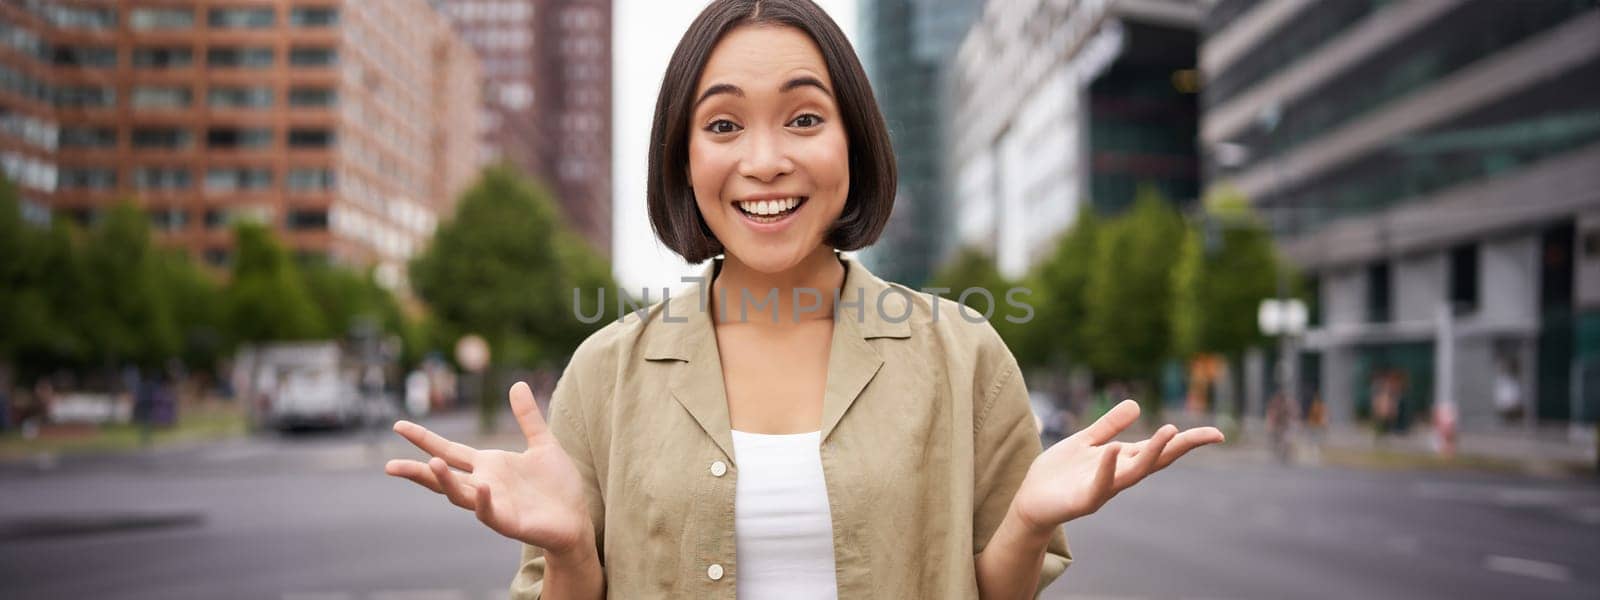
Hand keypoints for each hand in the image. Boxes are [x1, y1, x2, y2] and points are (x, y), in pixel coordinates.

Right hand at [385, 382, 591, 554]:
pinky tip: (483, 487)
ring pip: (461, 495)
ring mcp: (494, 505)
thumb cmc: (557, 485)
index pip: (449, 450)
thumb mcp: (542, 443)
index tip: (398, 425)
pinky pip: (491, 513)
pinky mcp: (509, 522)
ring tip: (432, 463)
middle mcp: (485, 485)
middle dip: (417, 472)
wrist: (577, 519)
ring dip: (446, 481)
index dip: (425, 439)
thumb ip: (527, 416)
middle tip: (389, 466)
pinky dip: (484, 501)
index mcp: (489, 465)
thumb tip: (516, 384)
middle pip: (443, 478)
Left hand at [1011, 399, 1223, 533]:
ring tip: (1170, 430)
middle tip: (1210, 435)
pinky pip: (1099, 484)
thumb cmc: (1059, 474)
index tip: (1217, 434)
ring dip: (1153, 452)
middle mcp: (1119, 475)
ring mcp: (1104, 488)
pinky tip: (1115, 450)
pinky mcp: (1083, 499)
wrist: (1031, 501)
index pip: (1160, 449)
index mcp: (1122, 460)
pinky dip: (1108, 468)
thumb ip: (1109, 426)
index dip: (1187, 441)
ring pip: (1135, 472)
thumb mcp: (1086, 441)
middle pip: (1157, 460)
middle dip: (1182, 447)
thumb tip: (1136, 404)